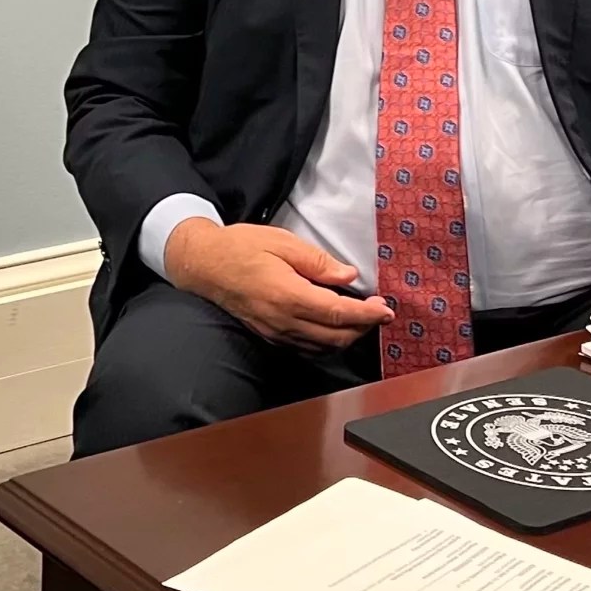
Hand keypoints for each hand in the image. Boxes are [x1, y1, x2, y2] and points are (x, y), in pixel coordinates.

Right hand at [164, 221, 390, 352]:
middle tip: (378, 310)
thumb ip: (318, 262)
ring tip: (361, 317)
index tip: (385, 310)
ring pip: (323, 347)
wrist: (204, 265)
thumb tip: (348, 276)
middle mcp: (284, 321)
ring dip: (347, 336)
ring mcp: (276, 332)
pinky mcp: (271, 336)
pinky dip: (327, 341)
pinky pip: (307, 347)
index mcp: (288, 295)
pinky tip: (334, 326)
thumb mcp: (283, 243)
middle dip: (363, 327)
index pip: (338, 314)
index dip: (367, 315)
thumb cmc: (241, 248)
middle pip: (336, 337)